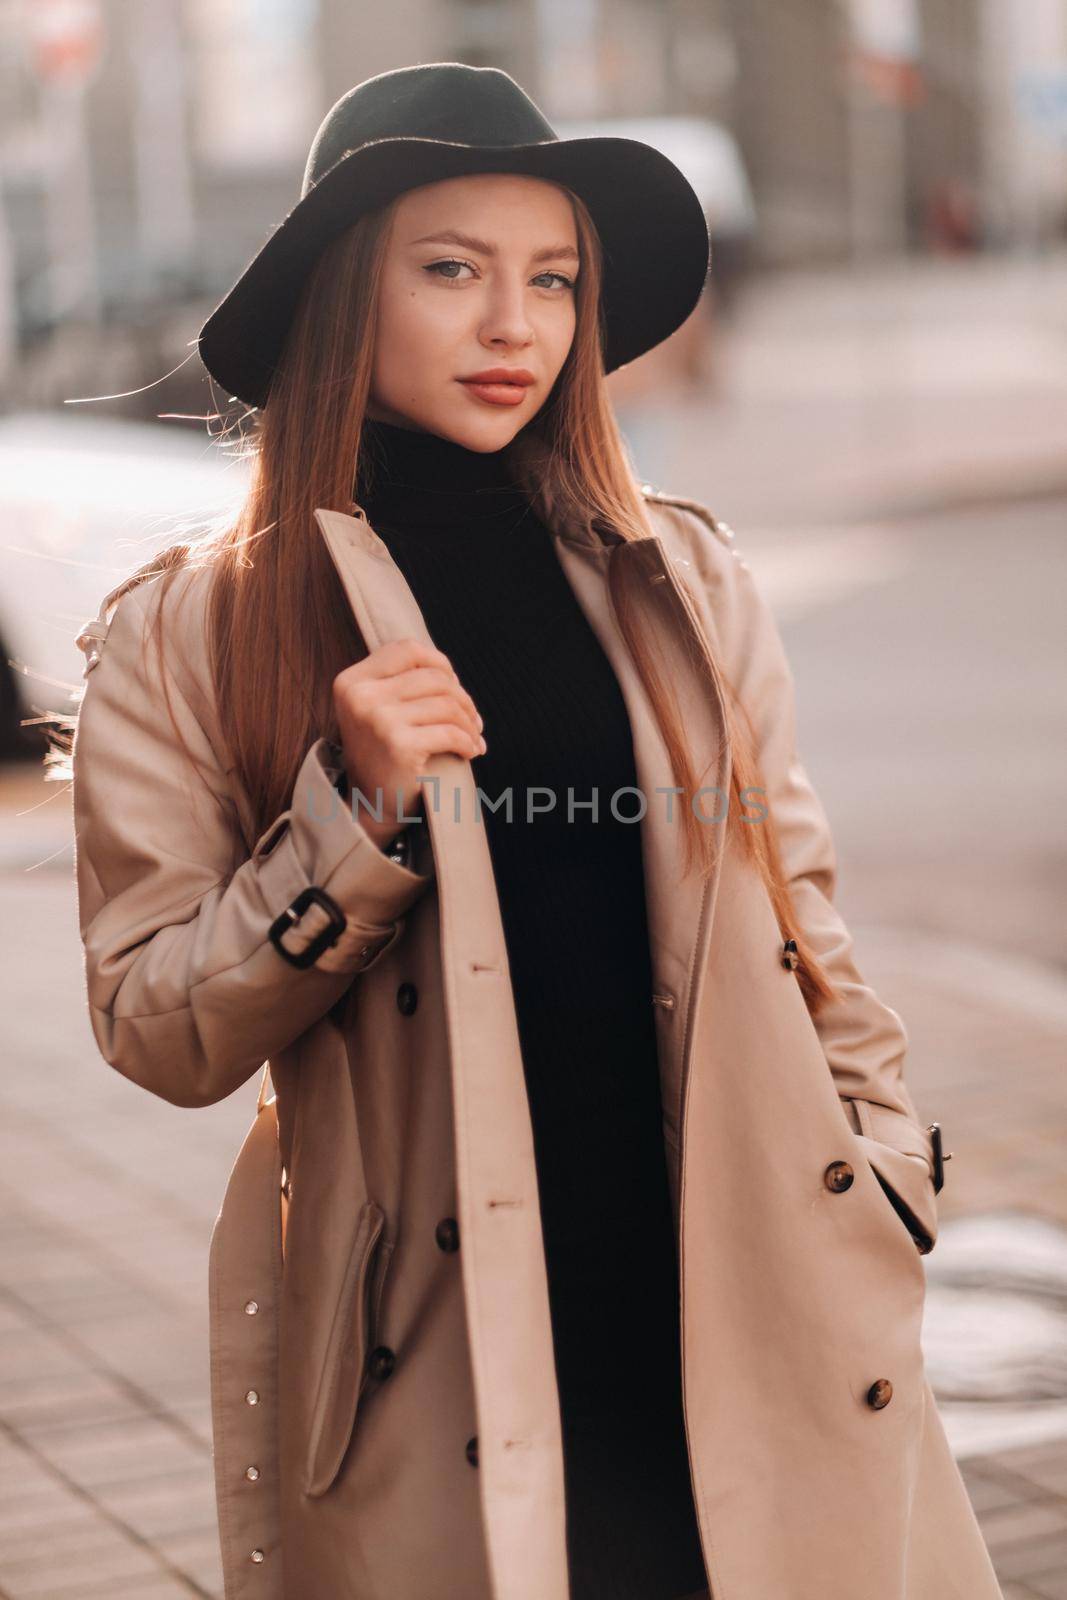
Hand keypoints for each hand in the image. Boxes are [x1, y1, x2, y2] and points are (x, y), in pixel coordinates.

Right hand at [332, 638, 485, 850]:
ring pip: (447, 704)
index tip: (454, 687)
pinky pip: (451, 732)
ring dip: (470, 723)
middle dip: (463, 698)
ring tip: (473, 738)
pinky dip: (468, 742)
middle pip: (433, 677)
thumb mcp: (379, 709)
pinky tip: (470, 752)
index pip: (407, 649)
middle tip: (473, 721)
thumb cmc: (383, 754)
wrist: (370, 807)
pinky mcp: (399, 745)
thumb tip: (449, 671)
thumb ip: (402, 682)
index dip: (439, 663)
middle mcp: (360, 696)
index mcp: (352, 681)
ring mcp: (377, 719)